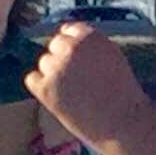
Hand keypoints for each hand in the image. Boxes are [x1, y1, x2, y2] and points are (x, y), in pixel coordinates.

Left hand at [26, 20, 155, 154]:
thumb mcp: (112, 57)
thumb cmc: (122, 95)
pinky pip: (32, 79)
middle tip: (77, 81)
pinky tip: (59, 98)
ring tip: (74, 93)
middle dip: (62, 59)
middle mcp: (71, 47)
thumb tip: (68, 37)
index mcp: (90, 37)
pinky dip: (42, 88)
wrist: (122, 124)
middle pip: (55, 45)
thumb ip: (90, 45)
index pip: (68, 30)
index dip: (72, 47)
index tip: (79, 62)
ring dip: (53, 75)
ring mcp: (56, 67)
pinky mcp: (45, 88)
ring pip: (44, 63)